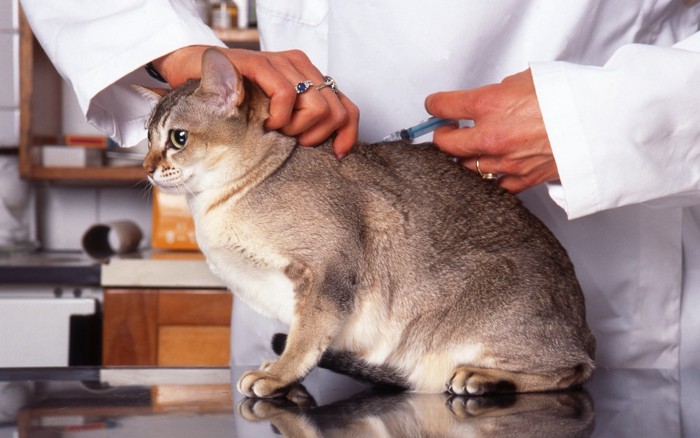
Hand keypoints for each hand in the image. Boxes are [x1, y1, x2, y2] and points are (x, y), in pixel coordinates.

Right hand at [152, 45, 358, 157]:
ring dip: (296, 127)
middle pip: (335, 110)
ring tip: (275, 130)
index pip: (347, 108)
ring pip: (316, 104)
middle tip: (291, 141)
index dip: (348, 135)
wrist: (196, 73)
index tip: (337, 155)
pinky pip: (285, 94)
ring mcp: (282, 63)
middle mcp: (302, 68)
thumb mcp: (276, 119)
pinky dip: (279, 115)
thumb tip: (330, 155)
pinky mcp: (260, 62)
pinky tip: (266, 122)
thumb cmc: (236, 101)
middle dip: (316, 135)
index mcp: (310, 80)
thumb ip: (301, 127)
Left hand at [424, 69, 557, 192]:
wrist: (602, 122)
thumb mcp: (526, 80)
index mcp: (490, 104)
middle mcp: (491, 136)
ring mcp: (504, 161)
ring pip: (464, 168)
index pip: (443, 106)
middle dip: (441, 136)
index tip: (434, 106)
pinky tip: (488, 169)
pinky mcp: (521, 180)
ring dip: (462, 158)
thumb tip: (485, 102)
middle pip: (444, 144)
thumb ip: (498, 93)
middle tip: (445, 131)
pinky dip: (486, 178)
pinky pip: (491, 185)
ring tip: (467, 150)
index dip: (435, 105)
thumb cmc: (570, 97)